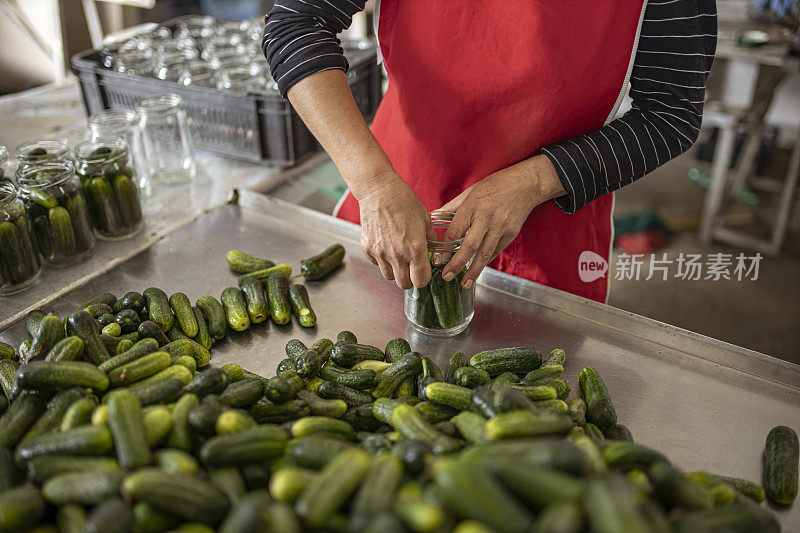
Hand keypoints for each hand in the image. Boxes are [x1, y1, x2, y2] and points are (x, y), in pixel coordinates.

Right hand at [357, 172, 434, 289]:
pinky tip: (386, 245)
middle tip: (411, 267)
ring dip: (395, 270)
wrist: (378, 190)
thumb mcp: (425, 219)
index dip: (424, 278)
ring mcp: (380, 253)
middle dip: (410, 278)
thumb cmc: (404, 201)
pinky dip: (381, 260)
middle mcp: (397, 254)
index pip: (420, 281)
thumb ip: (431, 240)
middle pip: (404, 284)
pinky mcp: (367, 248)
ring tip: (398, 254)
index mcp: (415, 248)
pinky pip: (376, 264)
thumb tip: (436, 253)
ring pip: (389, 276)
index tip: (424, 271)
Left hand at [439, 154, 565, 287]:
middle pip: (470, 246)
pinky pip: (497, 250)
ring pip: (486, 253)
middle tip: (448, 276)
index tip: (438, 260)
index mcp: (472, 206)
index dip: (446, 248)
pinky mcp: (512, 232)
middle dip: (457, 264)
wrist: (526, 184)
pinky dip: (487, 260)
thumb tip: (435, 216)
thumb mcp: (471, 191)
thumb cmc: (496, 185)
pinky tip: (479, 269)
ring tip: (465, 283)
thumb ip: (453, 206)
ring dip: (474, 270)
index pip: (455, 231)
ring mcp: (501, 226)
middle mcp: (486, 217)